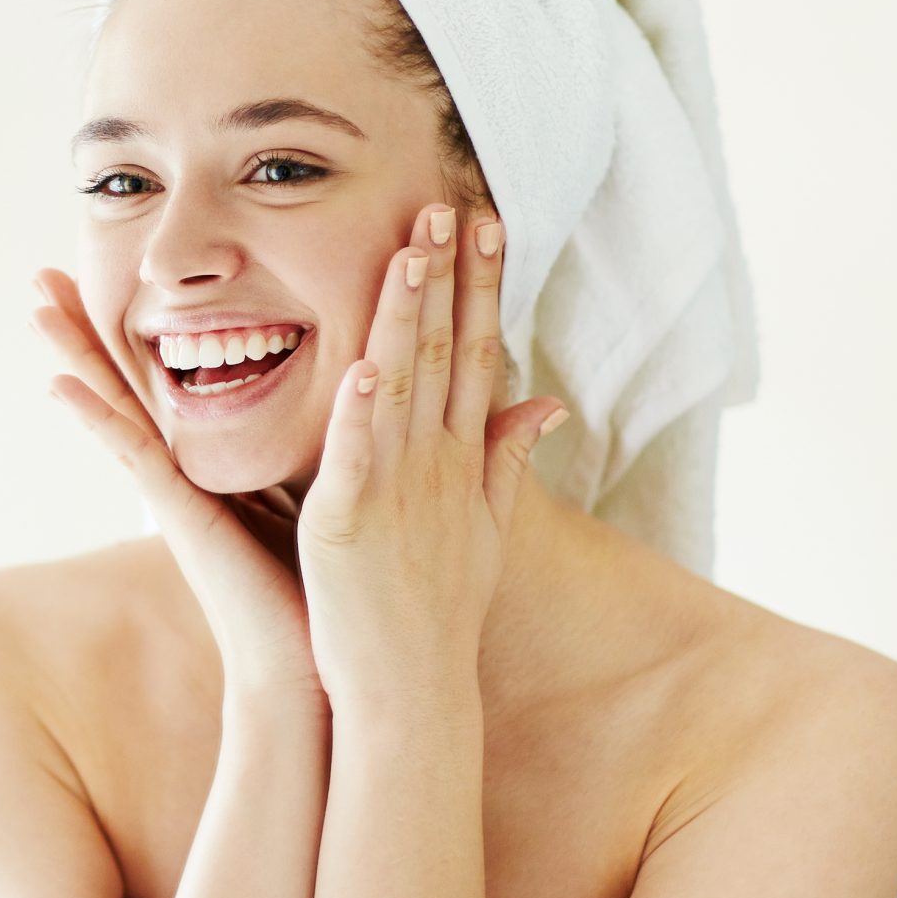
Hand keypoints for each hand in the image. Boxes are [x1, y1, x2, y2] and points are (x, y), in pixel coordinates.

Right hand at [32, 268, 319, 700]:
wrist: (312, 666)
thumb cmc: (317, 588)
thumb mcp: (317, 491)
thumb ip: (315, 442)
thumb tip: (349, 385)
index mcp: (210, 463)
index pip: (166, 380)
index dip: (131, 331)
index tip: (102, 277)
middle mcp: (181, 472)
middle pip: (125, 382)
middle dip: (84, 328)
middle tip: (42, 273)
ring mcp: (173, 493)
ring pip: (116, 408)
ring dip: (73, 357)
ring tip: (35, 307)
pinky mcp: (179, 517)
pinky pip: (133, 457)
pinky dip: (95, 421)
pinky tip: (60, 387)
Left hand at [297, 207, 563, 707]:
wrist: (412, 694)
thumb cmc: (436, 617)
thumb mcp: (484, 531)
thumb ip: (508, 462)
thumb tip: (551, 403)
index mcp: (460, 463)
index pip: (478, 355)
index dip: (483, 288)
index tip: (487, 224)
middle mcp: (435, 467)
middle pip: (445, 354)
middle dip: (449, 278)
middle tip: (448, 203)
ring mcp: (394, 493)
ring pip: (402, 388)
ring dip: (405, 319)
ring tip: (409, 253)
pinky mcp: (346, 524)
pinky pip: (355, 459)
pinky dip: (360, 414)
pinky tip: (363, 365)